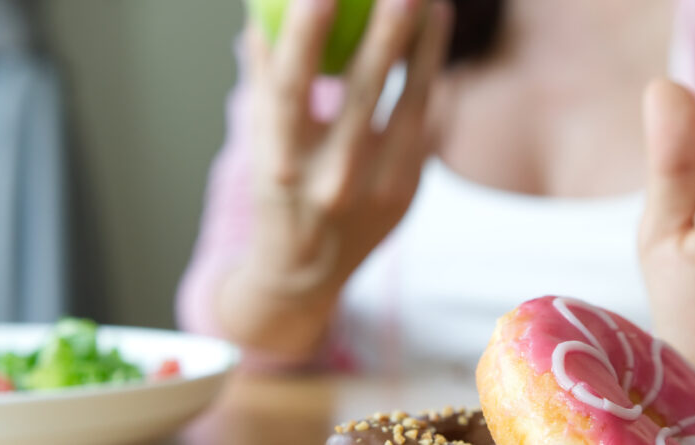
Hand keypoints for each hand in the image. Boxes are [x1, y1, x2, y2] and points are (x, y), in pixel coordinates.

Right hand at [224, 0, 451, 356]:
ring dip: (425, 47)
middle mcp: (329, 180)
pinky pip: (424, 121)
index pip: (291, 90)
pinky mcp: (408, 191)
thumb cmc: (278, 188)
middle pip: (361, 94)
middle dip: (386, 35)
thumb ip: (264, 79)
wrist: (304, 272)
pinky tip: (434, 34)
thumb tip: (260, 16)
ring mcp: (376, 190)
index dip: (304, 37)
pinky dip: (430, 76)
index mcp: (280, 162)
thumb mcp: (260, 140)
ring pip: (409, 105)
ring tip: (433, 0)